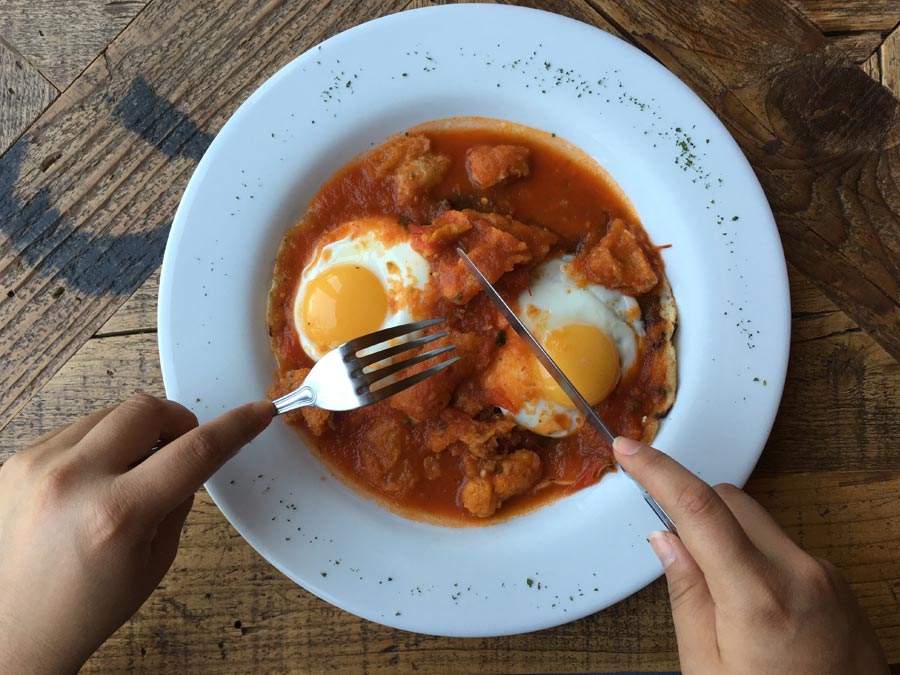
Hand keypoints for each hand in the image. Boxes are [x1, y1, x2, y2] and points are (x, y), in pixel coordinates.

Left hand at [0, 394, 273, 673]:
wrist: (16, 630)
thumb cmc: (86, 605)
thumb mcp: (156, 558)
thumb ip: (178, 497)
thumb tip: (189, 455)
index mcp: (117, 514)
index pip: (196, 451)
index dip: (236, 427)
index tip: (257, 413)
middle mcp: (72, 480)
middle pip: (147, 409)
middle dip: (176, 422)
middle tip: (180, 448)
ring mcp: (37, 467)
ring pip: (110, 413)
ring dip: (134, 435)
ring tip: (128, 477)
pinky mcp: (17, 462)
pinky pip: (75, 429)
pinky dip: (98, 445)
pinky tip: (94, 482)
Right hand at [613, 437, 888, 674]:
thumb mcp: (709, 670)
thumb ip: (686, 597)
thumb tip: (666, 540)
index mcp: (757, 598)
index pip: (698, 509)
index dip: (657, 471)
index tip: (629, 450)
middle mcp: (799, 574)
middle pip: (730, 500)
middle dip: (692, 507)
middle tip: (670, 539)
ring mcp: (824, 575)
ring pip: (756, 520)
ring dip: (725, 533)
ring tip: (718, 591)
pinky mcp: (837, 583)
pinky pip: (782, 544)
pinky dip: (755, 553)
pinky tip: (752, 601)